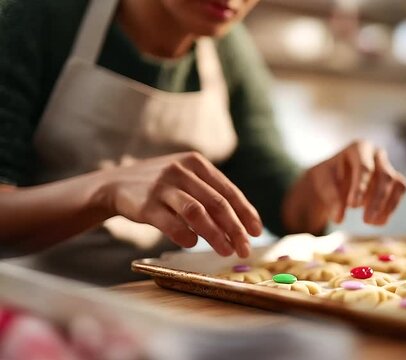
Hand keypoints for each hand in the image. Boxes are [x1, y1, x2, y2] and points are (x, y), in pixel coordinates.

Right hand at [97, 152, 261, 256]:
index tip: (257, 231)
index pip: (228, 190)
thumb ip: (209, 194)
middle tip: (245, 248)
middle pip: (217, 203)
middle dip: (235, 228)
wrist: (115, 184)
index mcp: (196, 163)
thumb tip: (242, 224)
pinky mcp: (145, 204)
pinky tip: (193, 245)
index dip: (245, 212)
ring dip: (215, 234)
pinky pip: (170, 223)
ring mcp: (162, 186)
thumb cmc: (161, 186)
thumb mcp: (186, 179)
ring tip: (226, 251)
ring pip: (197, 212)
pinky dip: (185, 235)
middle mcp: (181, 171)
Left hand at [300, 140, 405, 227]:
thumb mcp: (323, 183)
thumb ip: (331, 197)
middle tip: (366, 221)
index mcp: (359, 148)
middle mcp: (377, 154)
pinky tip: (378, 221)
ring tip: (371, 222)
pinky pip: (399, 193)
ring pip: (397, 184)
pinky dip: (391, 208)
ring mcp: (388, 166)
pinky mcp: (395, 180)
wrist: (335, 179)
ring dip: (387, 205)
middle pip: (385, 175)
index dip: (361, 187)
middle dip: (376, 200)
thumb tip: (339, 217)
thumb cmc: (329, 177)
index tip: (353, 206)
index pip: (364, 166)